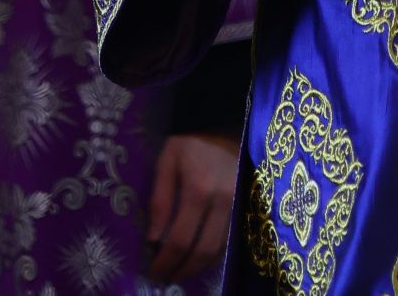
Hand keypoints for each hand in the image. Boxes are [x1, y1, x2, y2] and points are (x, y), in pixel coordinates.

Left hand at [145, 131, 238, 283]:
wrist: (220, 119)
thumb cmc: (188, 141)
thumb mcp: (166, 164)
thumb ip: (159, 202)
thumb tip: (153, 240)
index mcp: (198, 189)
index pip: (180, 239)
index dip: (165, 262)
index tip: (152, 272)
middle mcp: (221, 201)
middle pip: (202, 250)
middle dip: (182, 270)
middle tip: (165, 278)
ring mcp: (236, 203)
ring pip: (219, 249)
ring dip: (198, 266)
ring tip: (179, 272)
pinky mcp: (244, 202)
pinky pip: (229, 238)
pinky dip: (213, 254)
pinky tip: (198, 257)